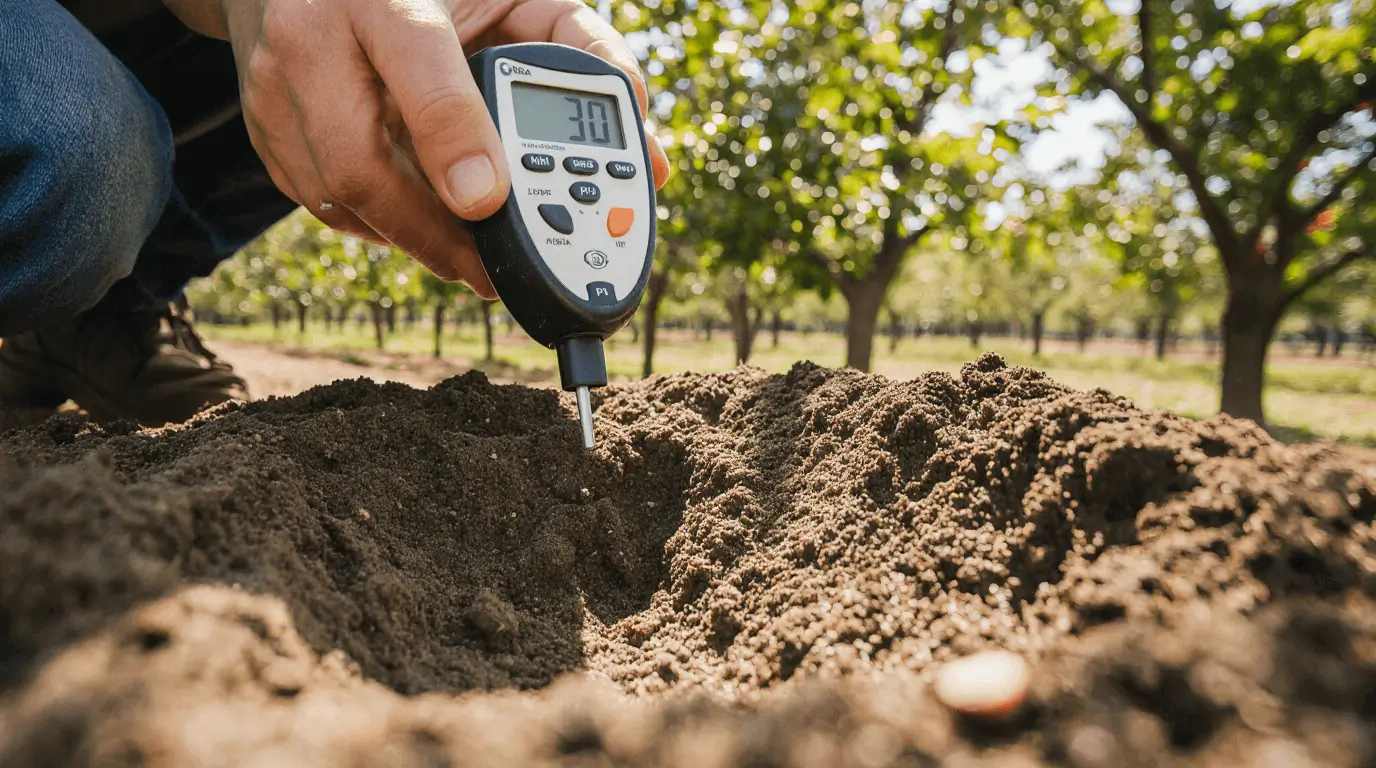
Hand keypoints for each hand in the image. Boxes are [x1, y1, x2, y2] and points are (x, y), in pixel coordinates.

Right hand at [163, 0, 670, 297]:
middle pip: (360, 162)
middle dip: (434, 236)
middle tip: (495, 275)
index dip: (454, 138)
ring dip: (413, 242)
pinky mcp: (264, 130)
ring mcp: (276, 88)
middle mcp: (315, 35)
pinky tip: (422, 227)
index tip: (489, 201)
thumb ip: (583, 55)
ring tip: (473, 264)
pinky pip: (323, 203)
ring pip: (340, 197)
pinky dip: (380, 226)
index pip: (419, 63)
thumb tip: (652, 160)